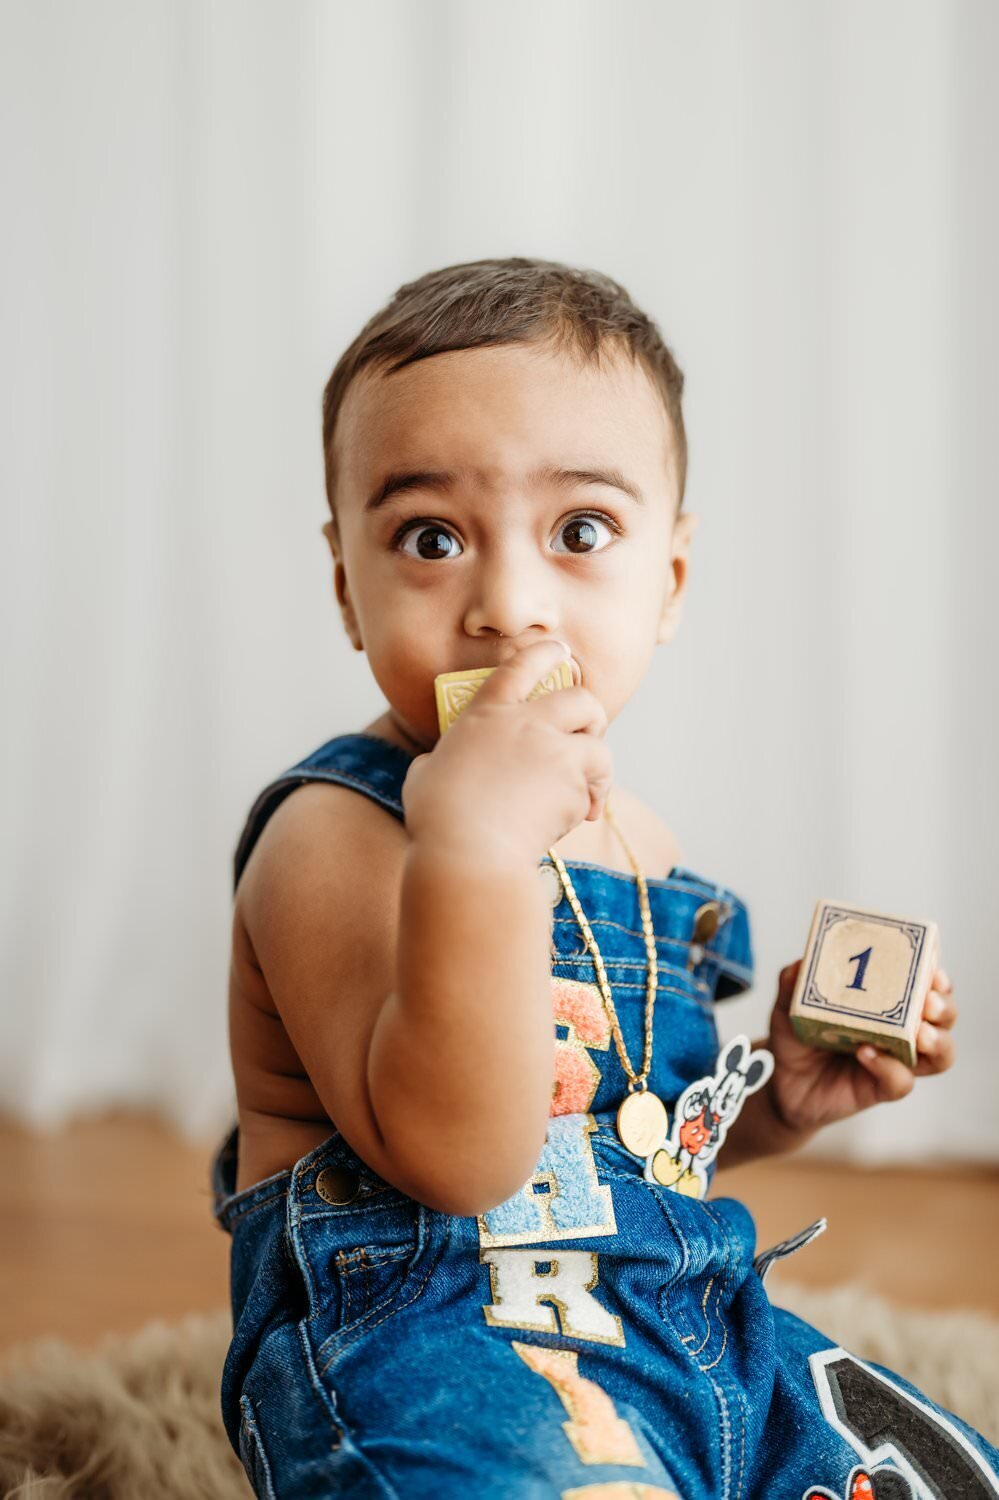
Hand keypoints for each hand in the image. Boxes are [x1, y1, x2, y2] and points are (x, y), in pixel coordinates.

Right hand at [401, 638, 612, 867]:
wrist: (468, 853)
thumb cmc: (437, 819)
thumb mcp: (424, 776)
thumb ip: (440, 761)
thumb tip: (438, 767)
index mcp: (486, 713)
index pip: (522, 666)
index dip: (545, 654)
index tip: (559, 651)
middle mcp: (527, 724)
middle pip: (581, 700)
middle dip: (591, 715)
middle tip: (588, 734)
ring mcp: (556, 753)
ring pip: (599, 749)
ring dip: (598, 769)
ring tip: (590, 792)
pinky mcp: (575, 787)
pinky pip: (591, 791)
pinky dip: (586, 805)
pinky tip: (568, 822)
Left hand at [765, 957, 956, 1133]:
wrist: (781, 1083)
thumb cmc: (796, 1037)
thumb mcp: (788, 1005)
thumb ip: (792, 983)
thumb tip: (801, 963)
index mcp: (887, 1001)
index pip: (925, 984)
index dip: (937, 977)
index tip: (932, 969)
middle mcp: (900, 1030)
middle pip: (944, 1018)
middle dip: (944, 1006)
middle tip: (929, 1001)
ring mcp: (895, 1061)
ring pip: (940, 1056)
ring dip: (938, 1041)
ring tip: (920, 1033)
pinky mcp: (882, 1089)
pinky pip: (901, 1082)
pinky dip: (889, 1068)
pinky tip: (866, 1053)